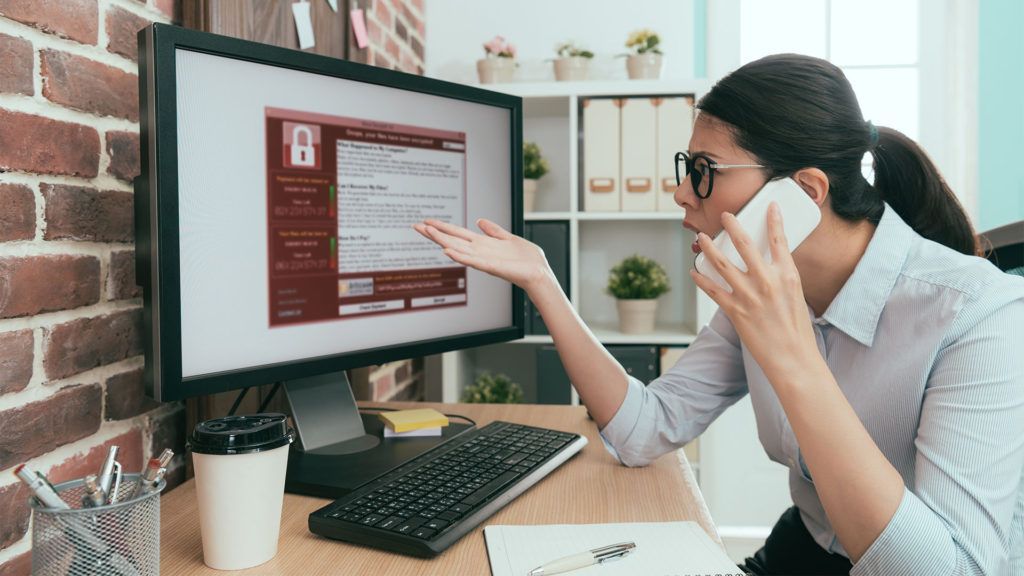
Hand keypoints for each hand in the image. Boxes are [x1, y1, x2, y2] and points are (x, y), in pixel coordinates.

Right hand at [412, 218, 552, 291]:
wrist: (538, 272)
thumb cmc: (526, 259)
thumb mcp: (508, 238)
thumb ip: (493, 230)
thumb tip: (479, 221)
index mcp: (483, 244)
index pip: (458, 233)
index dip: (442, 227)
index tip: (426, 221)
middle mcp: (480, 251)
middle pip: (452, 240)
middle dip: (435, 233)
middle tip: (416, 226)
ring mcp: (484, 259)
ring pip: (458, 249)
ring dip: (442, 241)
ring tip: (428, 232)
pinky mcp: (492, 266)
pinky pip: (473, 261)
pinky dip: (460, 257)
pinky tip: (448, 251)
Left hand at [689, 203, 820, 381]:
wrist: (792, 357)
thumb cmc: (797, 330)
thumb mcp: (796, 296)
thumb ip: (781, 278)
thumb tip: (767, 267)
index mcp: (787, 275)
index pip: (780, 239)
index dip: (774, 220)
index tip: (769, 206)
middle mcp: (767, 280)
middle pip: (745, 244)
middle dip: (732, 225)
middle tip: (724, 215)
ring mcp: (748, 295)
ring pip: (721, 263)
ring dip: (709, 248)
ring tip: (702, 238)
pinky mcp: (734, 310)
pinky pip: (712, 289)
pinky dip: (701, 278)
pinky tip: (695, 271)